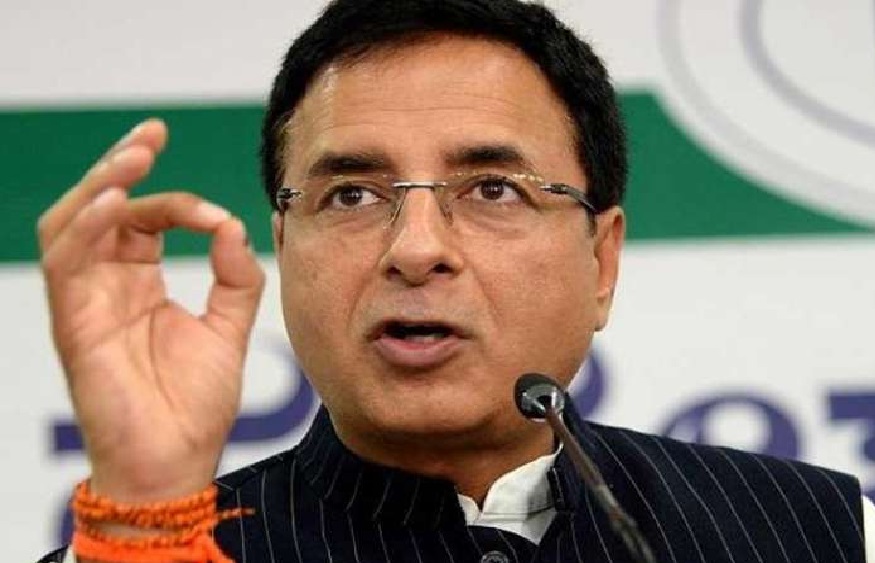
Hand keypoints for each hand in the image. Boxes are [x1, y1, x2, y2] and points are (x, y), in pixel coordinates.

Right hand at [38, 119, 264, 502]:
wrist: (177, 463)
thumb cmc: (195, 405)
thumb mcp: (228, 328)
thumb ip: (235, 277)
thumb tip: (234, 224)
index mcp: (139, 286)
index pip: (144, 222)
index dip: (175, 202)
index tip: (216, 213)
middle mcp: (107, 287)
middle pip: (100, 210)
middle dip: (122, 166)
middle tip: (151, 135)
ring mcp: (86, 303)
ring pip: (72, 224)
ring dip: (100, 184)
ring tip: (134, 155)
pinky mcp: (73, 324)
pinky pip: (66, 262)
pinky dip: (88, 226)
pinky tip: (118, 201)